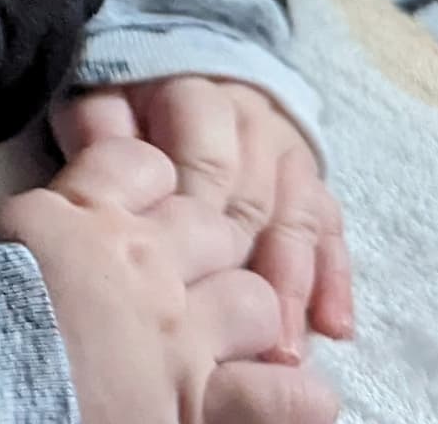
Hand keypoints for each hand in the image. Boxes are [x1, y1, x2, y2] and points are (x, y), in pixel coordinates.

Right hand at [0, 138, 338, 423]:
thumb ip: (34, 224)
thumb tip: (39, 230)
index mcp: (85, 215)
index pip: (141, 165)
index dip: (146, 181)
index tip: (134, 206)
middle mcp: (145, 263)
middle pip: (209, 226)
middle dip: (205, 246)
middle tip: (181, 276)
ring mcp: (178, 333)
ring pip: (254, 299)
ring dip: (245, 314)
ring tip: (225, 337)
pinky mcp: (194, 399)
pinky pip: (277, 397)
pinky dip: (292, 398)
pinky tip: (292, 396)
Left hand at [57, 77, 355, 361]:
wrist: (180, 87)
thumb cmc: (129, 111)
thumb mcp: (104, 105)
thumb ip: (102, 127)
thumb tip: (105, 159)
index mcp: (200, 101)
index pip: (209, 163)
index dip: (202, 222)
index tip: (187, 277)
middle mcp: (253, 125)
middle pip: (259, 200)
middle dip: (252, 270)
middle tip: (242, 334)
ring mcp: (289, 155)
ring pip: (301, 222)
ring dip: (296, 288)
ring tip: (285, 351)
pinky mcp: (314, 186)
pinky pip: (332, 232)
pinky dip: (334, 280)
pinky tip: (335, 327)